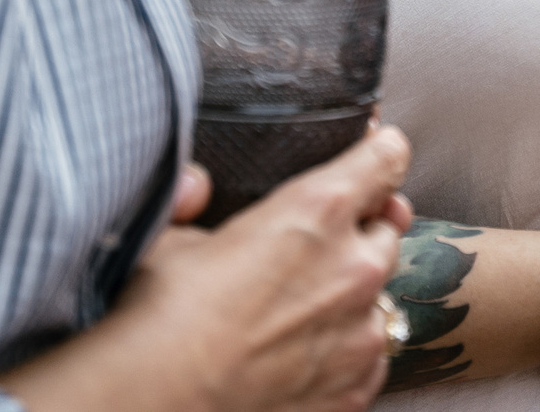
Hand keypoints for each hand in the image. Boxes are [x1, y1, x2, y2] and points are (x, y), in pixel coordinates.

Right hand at [0, 127, 411, 411]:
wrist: (153, 403)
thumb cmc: (159, 317)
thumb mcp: (175, 235)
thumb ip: (200, 203)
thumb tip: (196, 186)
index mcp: (319, 210)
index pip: (386, 158)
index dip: (381, 152)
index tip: (378, 152)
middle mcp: (354, 267)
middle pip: (387, 231)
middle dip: (358, 234)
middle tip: (313, 250)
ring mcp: (362, 335)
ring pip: (381, 299)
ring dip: (352, 299)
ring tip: (294, 314)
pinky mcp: (356, 389)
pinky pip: (371, 359)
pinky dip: (345, 353)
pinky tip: (300, 356)